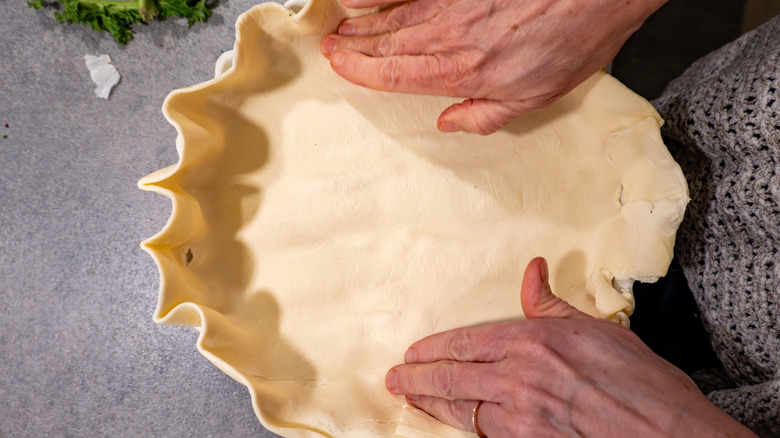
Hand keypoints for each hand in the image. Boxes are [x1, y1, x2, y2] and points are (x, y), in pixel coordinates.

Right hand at [321, 0, 666, 134]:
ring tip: (341, 28)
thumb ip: (486, 113)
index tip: (341, 67)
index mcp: (466, 71)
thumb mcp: (537, 96)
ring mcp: (455, 2)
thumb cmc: (574, 39)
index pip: (400, 73)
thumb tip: (449, 124)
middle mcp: (453, 35)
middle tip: (330, 48)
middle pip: (391, 43)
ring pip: (398, 15)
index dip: (365, 71)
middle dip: (356, 47)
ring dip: (365, 24)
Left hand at [385, 258, 756, 436]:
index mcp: (533, 342)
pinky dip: (464, 428)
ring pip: (461, 410)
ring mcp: (521, 418)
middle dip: (417, 378)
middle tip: (393, 378)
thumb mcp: (596, 329)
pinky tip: (454, 423)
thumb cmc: (641, 383)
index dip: (434, 348)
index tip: (414, 351)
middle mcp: (519, 379)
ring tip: (411, 398)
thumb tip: (532, 271)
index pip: (466, 342)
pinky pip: (485, 436)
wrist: (668, 436)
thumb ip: (552, 304)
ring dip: (431, 404)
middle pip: (452, 377)